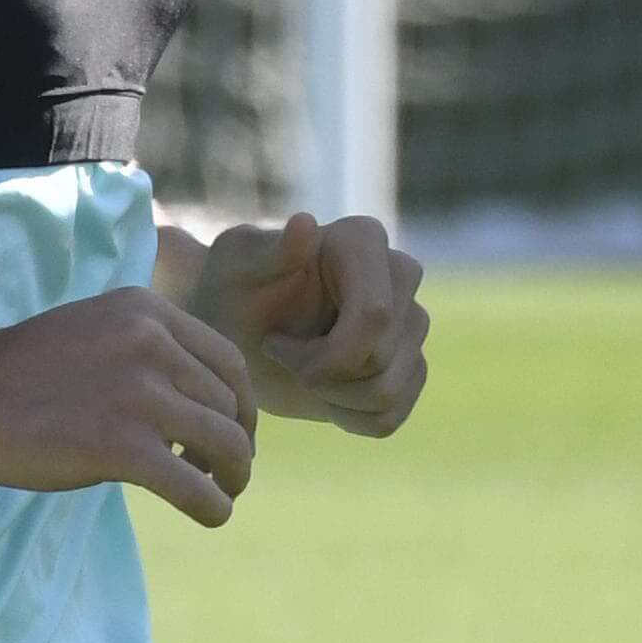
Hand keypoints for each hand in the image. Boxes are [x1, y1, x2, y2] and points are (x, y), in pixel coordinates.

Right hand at [0, 287, 259, 526]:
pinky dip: (214, 507)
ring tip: (223, 492)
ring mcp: (140, 395)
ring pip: (225, 444)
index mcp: (150, 313)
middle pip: (229, 404)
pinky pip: (195, 486)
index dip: (243, 404)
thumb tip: (205, 401)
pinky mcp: (124, 447)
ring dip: (235, 475)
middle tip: (227, 470)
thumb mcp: (100, 330)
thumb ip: (151, 350)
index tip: (237, 431)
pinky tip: (212, 516)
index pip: (229, 362)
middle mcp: (153, 345)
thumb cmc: (25, 370)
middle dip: (238, 442)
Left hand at [183, 212, 429, 435]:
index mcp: (364, 241)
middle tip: (278, 358)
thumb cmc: (230, 288)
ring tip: (298, 374)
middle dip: (323, 376)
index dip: (325, 352)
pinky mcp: (408, 366)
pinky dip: (349, 418)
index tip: (272, 343)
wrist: (235, 326)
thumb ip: (271, 250)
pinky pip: (392, 416)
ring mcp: (411, 323)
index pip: (375, 316)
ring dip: (333, 399)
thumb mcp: (236, 266)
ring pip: (390, 390)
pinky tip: (319, 394)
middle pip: (382, 358)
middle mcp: (401, 277)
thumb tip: (305, 224)